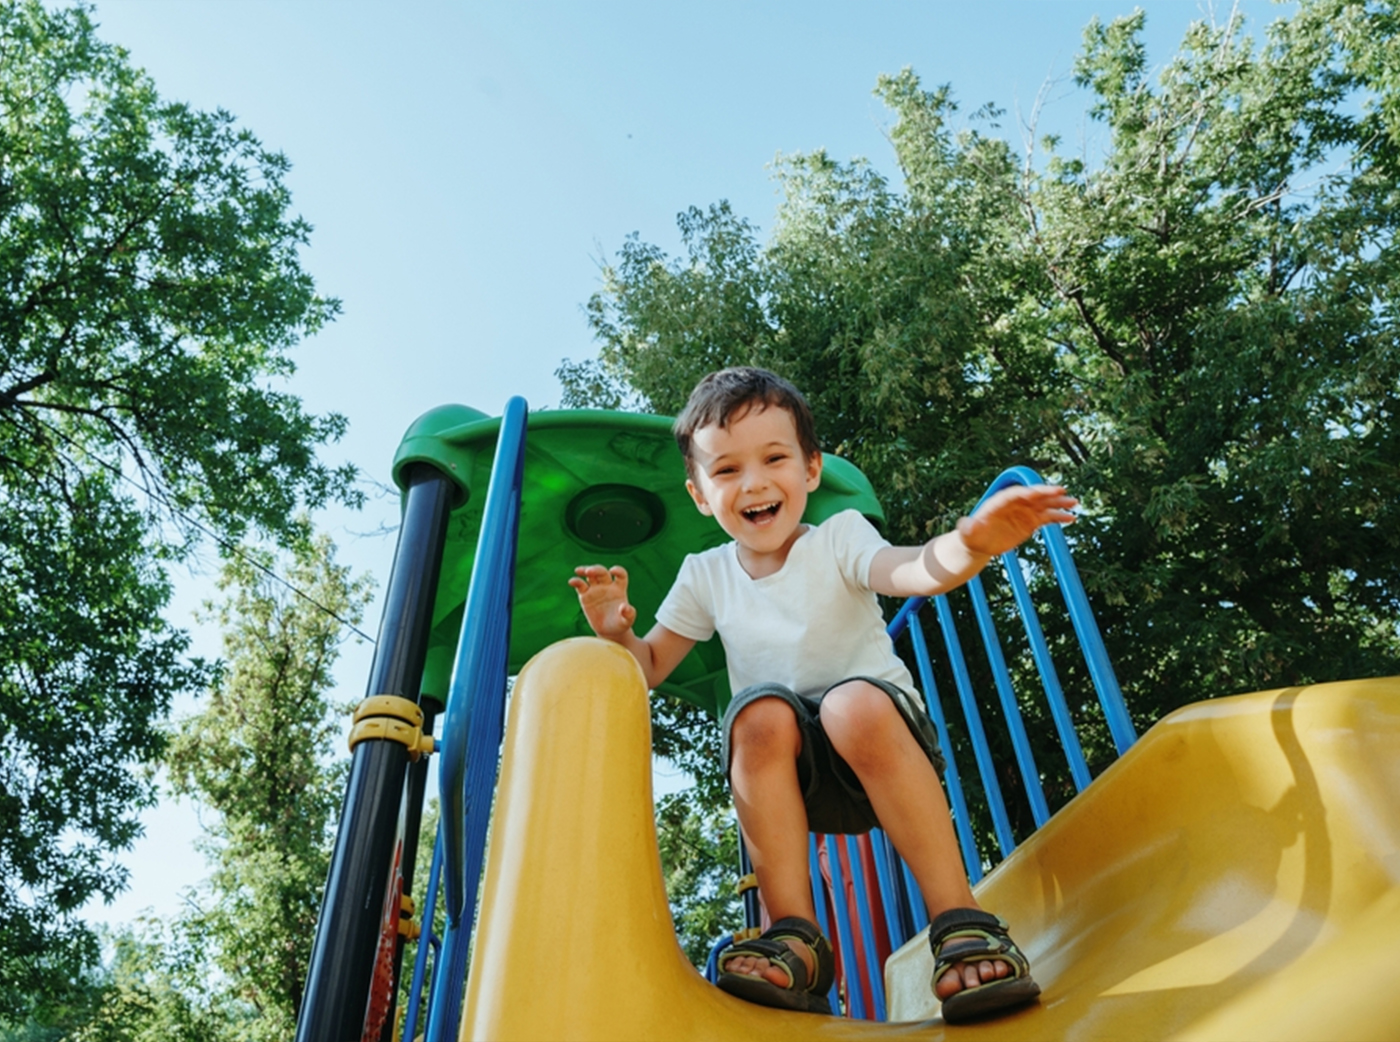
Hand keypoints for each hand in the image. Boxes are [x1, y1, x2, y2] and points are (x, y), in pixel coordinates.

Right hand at [567, 564, 637, 640]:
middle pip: (602, 572)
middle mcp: (607, 586)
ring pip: (590, 575)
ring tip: (578, 570)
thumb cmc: (620, 624)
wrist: (609, 632)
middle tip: (589, 571)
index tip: (613, 571)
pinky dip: (576, 582)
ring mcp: (595, 590)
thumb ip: (629, 614)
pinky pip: (580, 586)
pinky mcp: (585, 596)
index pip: (621, 575)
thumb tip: (625, 607)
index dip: (618, 571)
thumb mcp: (627, 621)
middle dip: (596, 570)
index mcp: (619, 589)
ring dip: (584, 570)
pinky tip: (571, 581)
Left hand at [956, 484, 1077, 557]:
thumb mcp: (967, 533)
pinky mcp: (1030, 522)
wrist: (979, 542)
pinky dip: (1058, 517)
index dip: (1028, 492)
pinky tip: (1071, 518)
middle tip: (1063, 491)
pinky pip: (1047, 517)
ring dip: (1058, 503)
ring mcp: (1024, 512)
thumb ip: (967, 527)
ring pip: (1043, 505)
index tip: (1040, 491)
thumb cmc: (972, 536)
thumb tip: (964, 525)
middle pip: (1032, 496)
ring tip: (1074, 503)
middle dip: (1047, 493)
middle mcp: (1014, 504)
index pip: (1016, 494)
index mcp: (999, 502)